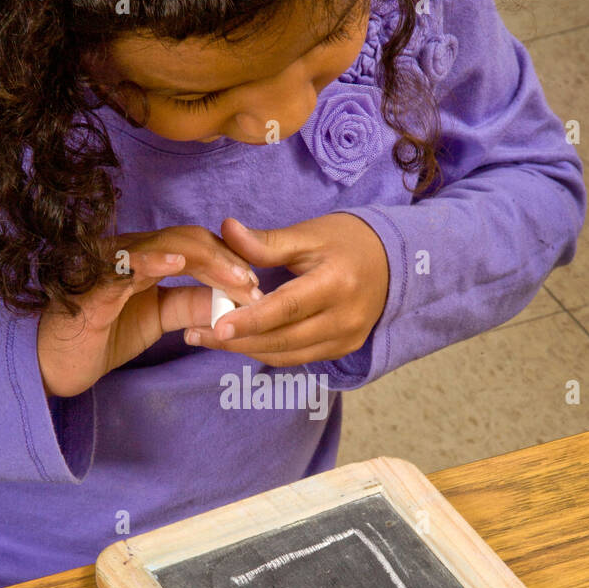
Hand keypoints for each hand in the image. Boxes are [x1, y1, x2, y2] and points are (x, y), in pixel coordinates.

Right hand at [37, 225, 261, 396]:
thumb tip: (230, 301)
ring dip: (206, 261)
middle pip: (187, 240)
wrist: (50, 367)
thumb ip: (189, 305)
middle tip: (255, 287)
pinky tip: (177, 263)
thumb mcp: (155, 320)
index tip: (257, 285)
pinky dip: (151, 260)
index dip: (229, 260)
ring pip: (164, 246)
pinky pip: (123, 267)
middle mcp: (126, 252)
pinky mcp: (89, 286)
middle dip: (227, 261)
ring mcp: (106, 265)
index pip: (195, 245)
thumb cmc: (97, 337)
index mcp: (142, 258)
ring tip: (236, 279)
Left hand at [182, 214, 389, 365]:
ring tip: (208, 337)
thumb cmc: (347, 241)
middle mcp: (344, 318)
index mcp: (336, 283)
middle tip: (196, 334)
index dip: (250, 319)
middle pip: (283, 339)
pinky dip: (267, 350)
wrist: (392, 261)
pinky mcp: (342, 349)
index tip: (215, 324)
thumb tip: (226, 229)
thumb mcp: (309, 234)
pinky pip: (297, 358)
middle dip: (236, 340)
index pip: (287, 307)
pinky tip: (240, 340)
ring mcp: (346, 339)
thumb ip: (266, 241)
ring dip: (246, 349)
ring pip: (287, 354)